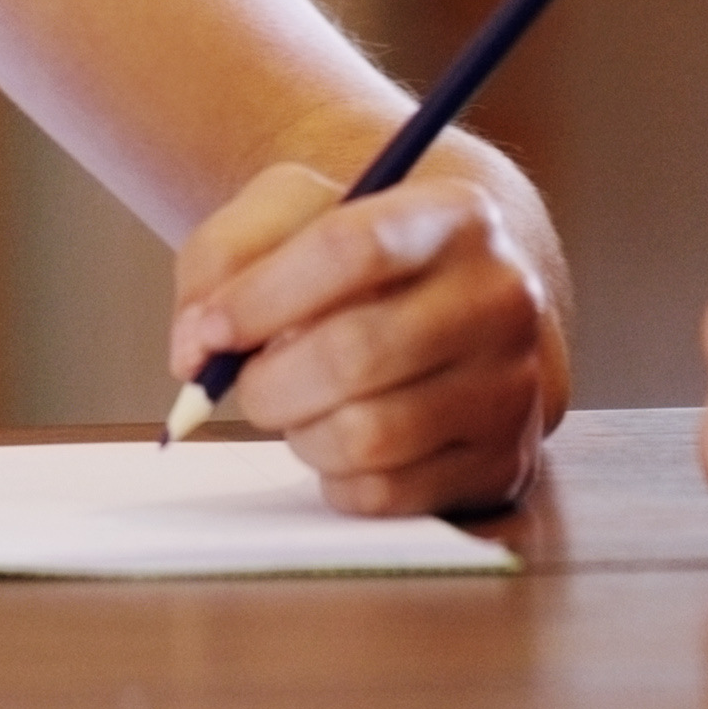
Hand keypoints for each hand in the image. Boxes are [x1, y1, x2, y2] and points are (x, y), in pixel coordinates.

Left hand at [166, 161, 562, 516]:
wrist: (463, 306)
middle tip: (248, 381)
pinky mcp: (503, 462)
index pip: (351, 249)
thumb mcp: (293, 214)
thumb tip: (195, 351)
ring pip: (368, 436)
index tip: (211, 330)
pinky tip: (341, 437)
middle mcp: (501, 297)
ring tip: (301, 405)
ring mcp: (511, 386)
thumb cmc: (364, 261)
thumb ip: (224, 259)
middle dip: (269, 382)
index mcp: (454, 216)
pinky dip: (337, 476)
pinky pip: (387, 494)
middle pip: (355, 354)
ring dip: (301, 432)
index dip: (261, 298)